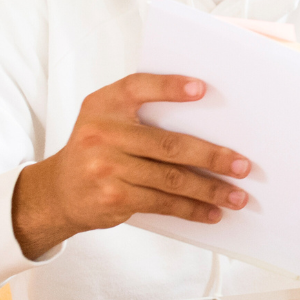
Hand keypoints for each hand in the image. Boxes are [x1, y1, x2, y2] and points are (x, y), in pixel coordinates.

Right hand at [11, 74, 252, 258]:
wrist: (57, 191)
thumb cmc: (98, 146)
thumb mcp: (107, 118)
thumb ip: (143, 111)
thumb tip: (210, 121)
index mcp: (104, 104)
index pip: (138, 87)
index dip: (169, 87)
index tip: (202, 89)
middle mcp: (102, 134)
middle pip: (169, 145)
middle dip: (212, 157)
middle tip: (243, 166)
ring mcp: (105, 168)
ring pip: (171, 179)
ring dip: (210, 190)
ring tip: (238, 196)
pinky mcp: (112, 198)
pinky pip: (162, 203)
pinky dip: (191, 209)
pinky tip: (213, 212)